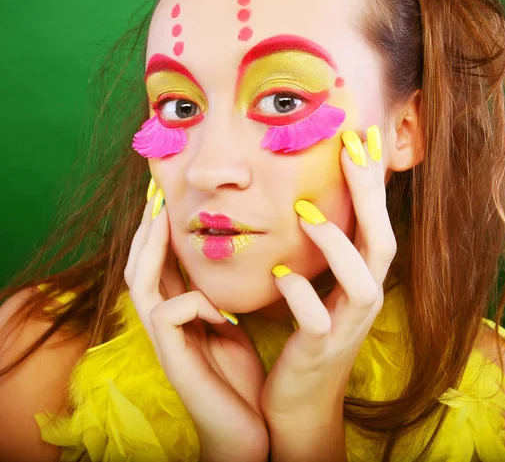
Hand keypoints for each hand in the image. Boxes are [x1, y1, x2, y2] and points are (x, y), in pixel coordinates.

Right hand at [124, 190, 268, 461]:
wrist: (246, 430)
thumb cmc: (240, 377)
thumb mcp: (232, 327)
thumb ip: (220, 298)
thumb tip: (225, 262)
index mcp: (179, 315)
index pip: (160, 265)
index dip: (160, 233)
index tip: (169, 198)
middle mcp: (164, 324)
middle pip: (139, 267)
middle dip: (145, 230)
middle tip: (155, 194)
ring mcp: (164, 343)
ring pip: (141, 284)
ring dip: (149, 248)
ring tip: (160, 216)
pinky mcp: (172, 360)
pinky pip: (170, 314)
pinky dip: (196, 302)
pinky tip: (224, 313)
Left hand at [260, 126, 395, 423]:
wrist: (300, 402)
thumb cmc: (307, 336)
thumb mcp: (322, 289)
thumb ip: (325, 253)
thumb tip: (309, 203)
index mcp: (363, 281)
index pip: (376, 225)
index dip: (371, 184)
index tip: (358, 138)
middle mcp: (366, 301)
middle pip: (383, 243)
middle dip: (370, 196)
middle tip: (352, 149)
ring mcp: (347, 328)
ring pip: (362, 283)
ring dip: (336, 244)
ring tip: (304, 211)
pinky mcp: (321, 351)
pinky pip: (317, 321)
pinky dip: (300, 294)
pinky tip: (279, 275)